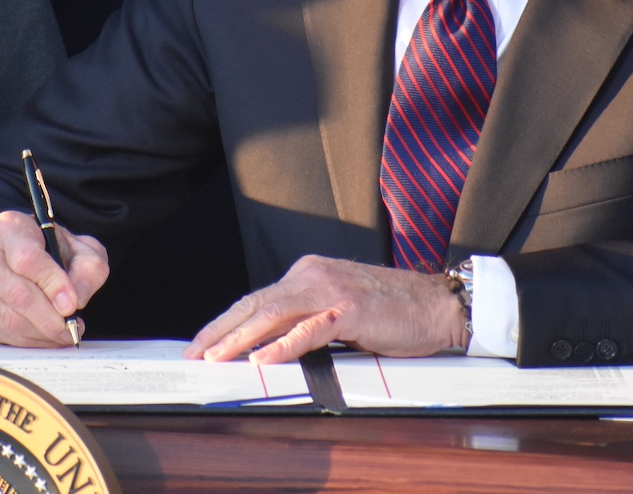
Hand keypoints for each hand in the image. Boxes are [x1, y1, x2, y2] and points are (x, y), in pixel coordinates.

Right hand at [0, 210, 107, 346]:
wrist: (17, 254)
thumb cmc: (50, 250)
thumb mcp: (79, 248)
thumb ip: (87, 270)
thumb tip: (76, 300)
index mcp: (10, 228)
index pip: (27, 259)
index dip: (52, 284)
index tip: (72, 304)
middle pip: (15, 293)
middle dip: (49, 318)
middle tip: (72, 327)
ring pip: (8, 319)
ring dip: (41, 333)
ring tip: (64, 333)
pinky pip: (2, 334)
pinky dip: (29, 341)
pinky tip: (46, 336)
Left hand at [183, 255, 466, 364]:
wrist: (437, 304)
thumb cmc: (392, 312)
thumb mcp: (339, 311)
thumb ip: (307, 320)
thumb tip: (270, 345)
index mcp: (307, 274)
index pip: (257, 299)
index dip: (226, 322)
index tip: (202, 343)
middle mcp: (313, 276)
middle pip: (255, 304)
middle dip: (221, 330)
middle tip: (195, 352)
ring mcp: (331, 291)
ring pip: (274, 314)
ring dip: (241, 338)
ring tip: (217, 357)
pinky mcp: (351, 309)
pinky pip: (310, 329)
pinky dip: (284, 345)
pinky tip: (264, 358)